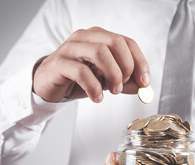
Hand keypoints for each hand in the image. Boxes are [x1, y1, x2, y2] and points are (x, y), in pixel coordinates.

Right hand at [33, 27, 149, 102]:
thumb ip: (125, 82)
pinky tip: (96, 98)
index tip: (145, 81)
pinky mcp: (59, 63)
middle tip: (125, 85)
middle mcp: (86, 37)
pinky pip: (81, 71)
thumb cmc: (78, 79)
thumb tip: (143, 87)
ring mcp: (71, 48)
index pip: (127, 42)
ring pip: (99, 52)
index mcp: (100, 37)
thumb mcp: (106, 80)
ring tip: (113, 91)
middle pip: (116, 42)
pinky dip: (93, 87)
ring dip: (113, 74)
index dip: (140, 62)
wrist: (49, 85)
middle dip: (127, 66)